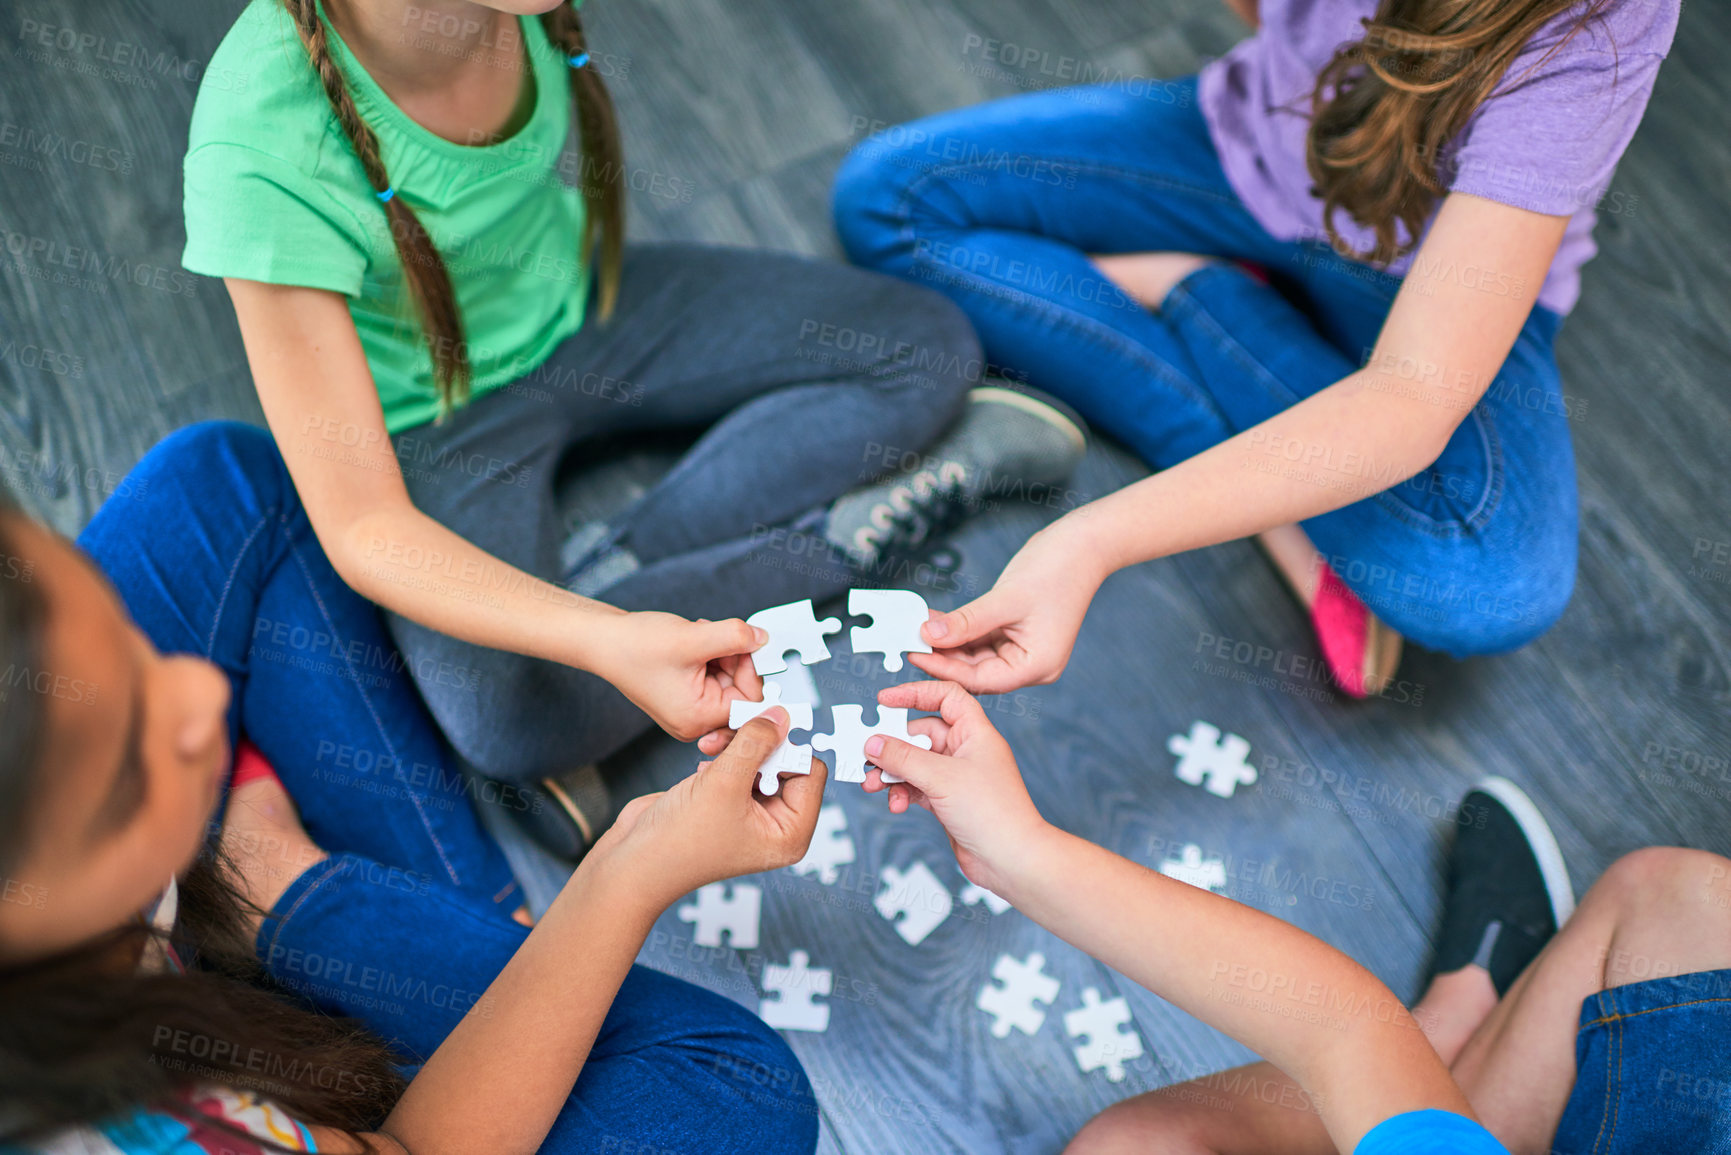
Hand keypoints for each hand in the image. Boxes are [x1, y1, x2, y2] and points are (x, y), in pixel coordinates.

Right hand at [588, 708, 826, 909]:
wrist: (635, 861)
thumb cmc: (681, 840)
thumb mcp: (725, 783)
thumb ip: (757, 742)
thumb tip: (781, 715)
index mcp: (790, 833)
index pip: (811, 773)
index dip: (790, 747)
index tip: (766, 727)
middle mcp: (775, 826)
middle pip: (787, 764)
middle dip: (760, 744)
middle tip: (735, 731)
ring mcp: (750, 814)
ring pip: (760, 760)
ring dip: (738, 746)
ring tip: (711, 746)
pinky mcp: (727, 803)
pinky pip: (739, 766)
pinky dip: (724, 756)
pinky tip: (704, 757)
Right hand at [593, 612, 765, 742]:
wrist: (601, 640)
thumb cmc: (635, 646)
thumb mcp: (693, 638)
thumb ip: (735, 638)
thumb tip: (763, 638)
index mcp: (698, 719)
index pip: (750, 704)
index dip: (753, 671)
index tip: (746, 645)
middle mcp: (695, 720)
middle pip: (741, 690)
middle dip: (736, 658)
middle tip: (718, 636)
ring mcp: (690, 708)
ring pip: (729, 678)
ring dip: (723, 651)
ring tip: (700, 635)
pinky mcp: (686, 693)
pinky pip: (714, 675)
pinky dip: (712, 653)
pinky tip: (694, 640)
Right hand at [860, 681, 1046, 896]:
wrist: (1010, 859)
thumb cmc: (995, 814)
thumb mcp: (941, 777)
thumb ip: (903, 758)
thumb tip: (874, 743)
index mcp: (975, 732)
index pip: (945, 697)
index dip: (914, 693)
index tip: (885, 700)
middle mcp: (966, 751)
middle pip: (921, 734)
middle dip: (893, 746)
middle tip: (869, 757)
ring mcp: (957, 776)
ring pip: (915, 763)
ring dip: (893, 773)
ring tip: (875, 785)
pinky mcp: (948, 800)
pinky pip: (916, 787)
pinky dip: (902, 793)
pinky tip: (896, 803)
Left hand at [911, 522, 1104, 693]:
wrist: (1084, 545)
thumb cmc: (1058, 570)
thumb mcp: (1005, 599)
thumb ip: (967, 621)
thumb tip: (929, 634)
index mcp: (1037, 666)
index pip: (981, 679)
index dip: (944, 668)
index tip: (914, 654)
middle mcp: (1031, 665)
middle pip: (976, 671)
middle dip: (942, 655)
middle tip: (908, 640)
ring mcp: (1024, 650)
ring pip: (975, 655)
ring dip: (947, 642)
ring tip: (917, 628)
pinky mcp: (1016, 634)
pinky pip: (981, 639)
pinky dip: (960, 630)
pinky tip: (936, 620)